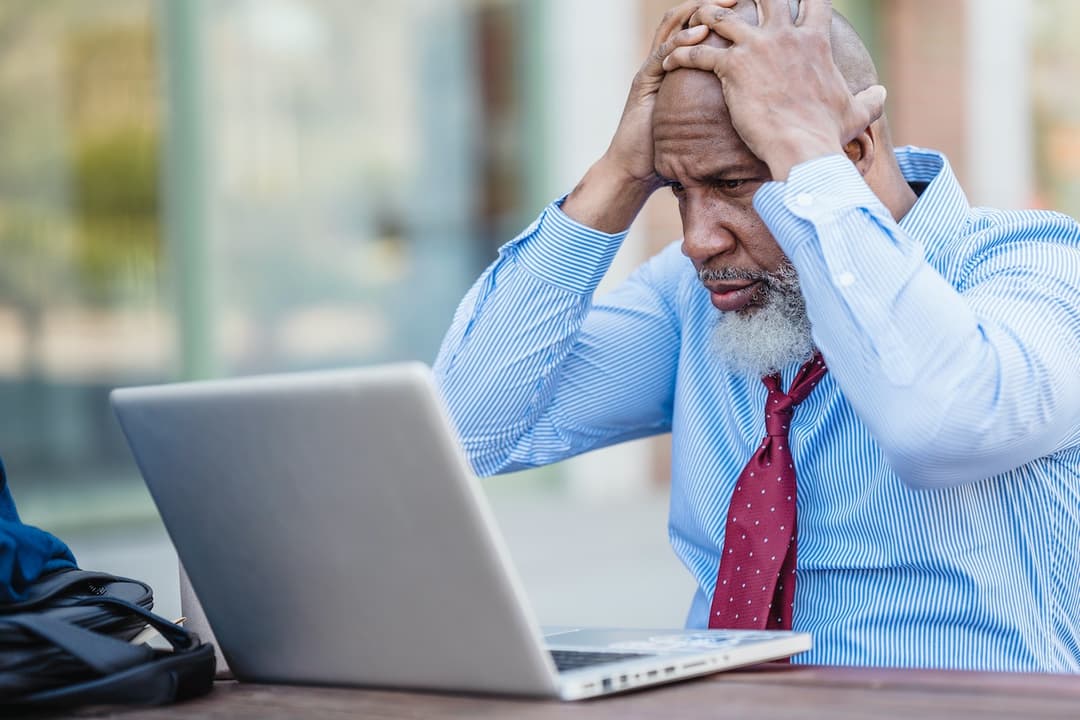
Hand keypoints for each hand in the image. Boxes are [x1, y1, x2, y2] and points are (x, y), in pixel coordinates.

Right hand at [562, 0, 734, 231]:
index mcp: (680, 68)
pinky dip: (680, 42)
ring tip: (721, 5)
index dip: (723, 13)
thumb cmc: (671, 151)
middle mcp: (664, 62)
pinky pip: (661, 54)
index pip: (700, 28)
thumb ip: (723, 108)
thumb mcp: (705, 123)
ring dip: (697, 12)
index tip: (749, 7)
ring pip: (672, 28)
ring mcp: (651, 70)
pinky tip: (699, 34)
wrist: (636, 171)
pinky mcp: (642, 83)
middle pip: (686, 18)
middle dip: (712, 3)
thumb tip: (762, 109)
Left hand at [662, 0, 886, 180]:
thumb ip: (870, 100)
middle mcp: (785, 35)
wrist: (802, 148)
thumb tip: (882, 93)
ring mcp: (757, 47)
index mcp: (814, 40)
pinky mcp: (732, 67)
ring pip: (721, 16)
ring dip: (704, 16)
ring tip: (692, 21)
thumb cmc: (827, 134)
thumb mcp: (856, 113)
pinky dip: (679, 55)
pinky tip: (667, 63)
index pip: (811, 1)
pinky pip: (697, 52)